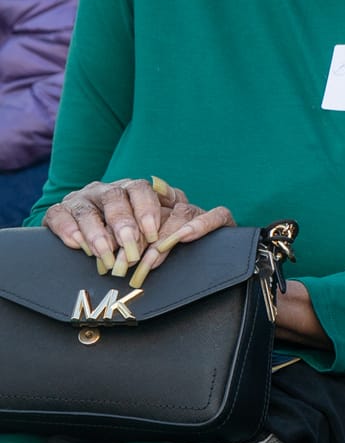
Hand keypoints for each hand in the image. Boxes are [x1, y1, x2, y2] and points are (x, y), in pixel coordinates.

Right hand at [43, 177, 232, 283]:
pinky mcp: (58, 212)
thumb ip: (169, 220)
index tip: (152, 234)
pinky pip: (59, 216)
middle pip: (115, 197)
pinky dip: (68, 229)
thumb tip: (188, 229)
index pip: (142, 190)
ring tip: (105, 254)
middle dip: (124, 224)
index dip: (147, 210)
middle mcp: (105, 190)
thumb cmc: (131, 231)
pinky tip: (78, 245)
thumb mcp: (152, 224)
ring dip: (97, 233)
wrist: (87, 235)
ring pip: (88, 209)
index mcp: (131, 189)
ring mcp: (81, 199)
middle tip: (129, 249)